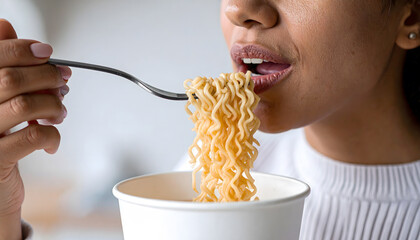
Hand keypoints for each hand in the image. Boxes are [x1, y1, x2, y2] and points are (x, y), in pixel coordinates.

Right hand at [0, 19, 70, 239]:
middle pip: (12, 79)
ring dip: (53, 105)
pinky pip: (33, 137)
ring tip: (59, 112)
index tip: (48, 54)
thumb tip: (4, 25)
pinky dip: (52, 135)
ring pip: (25, 105)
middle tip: (63, 82)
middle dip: (47, 76)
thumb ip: (1, 67)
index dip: (24, 50)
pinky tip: (52, 140)